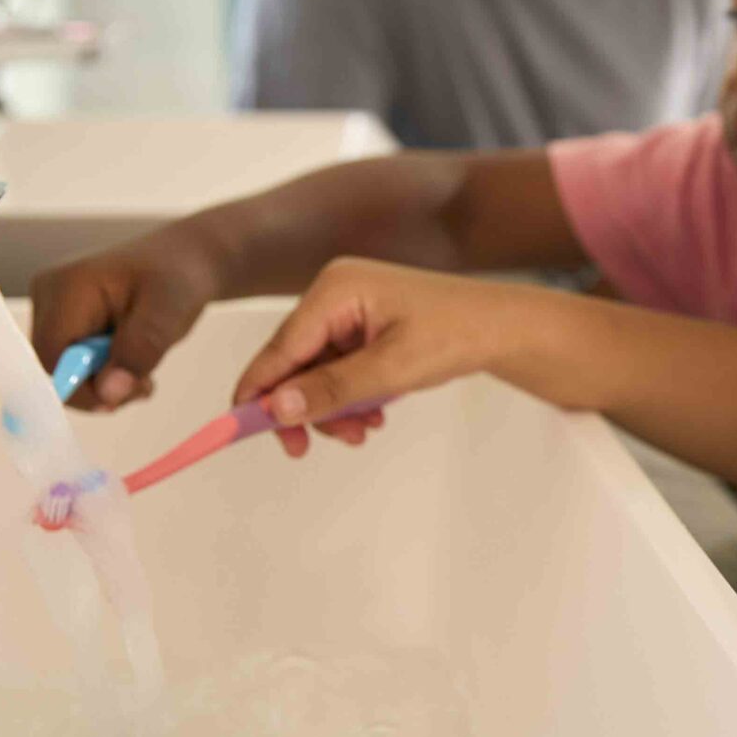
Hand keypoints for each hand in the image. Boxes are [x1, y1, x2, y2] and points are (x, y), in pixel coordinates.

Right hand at [29, 226, 224, 408]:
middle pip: (55, 367)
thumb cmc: (178, 277)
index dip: (83, 387)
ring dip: (105, 384)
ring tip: (143, 373)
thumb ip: (139, 350)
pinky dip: (102, 375)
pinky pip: (72, 364)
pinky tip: (130, 364)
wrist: (184, 259)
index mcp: (66, 287)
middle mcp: (47, 295)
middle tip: (142, 383)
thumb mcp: (169, 313)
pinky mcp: (62, 320)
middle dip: (98, 388)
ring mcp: (51, 307)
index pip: (52, 358)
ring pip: (65, 371)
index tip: (127, 391)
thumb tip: (107, 394)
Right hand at [233, 257, 517, 458]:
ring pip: (314, 374)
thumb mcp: (392, 369)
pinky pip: (336, 371)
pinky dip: (348, 399)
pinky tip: (373, 416)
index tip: (235, 429)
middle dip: (306, 407)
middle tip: (308, 448)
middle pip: (293, 363)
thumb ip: (332, 390)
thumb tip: (276, 408)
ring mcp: (347, 311)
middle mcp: (334, 294)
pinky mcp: (360, 329)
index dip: (257, 390)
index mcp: (336, 288)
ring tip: (364, 431)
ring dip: (332, 409)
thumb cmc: (455, 333)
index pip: (280, 346)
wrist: (500, 328)